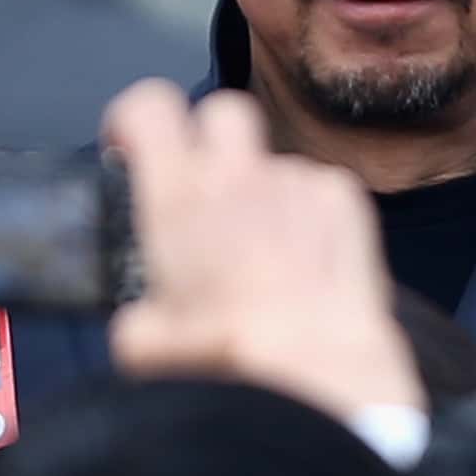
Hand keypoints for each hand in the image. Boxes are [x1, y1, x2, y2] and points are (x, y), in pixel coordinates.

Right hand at [103, 84, 422, 419]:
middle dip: (208, 137)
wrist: (314, 368)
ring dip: (264, 192)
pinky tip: (308, 261)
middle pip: (221, 111)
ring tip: (265, 252)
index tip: (132, 142)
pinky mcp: (343, 198)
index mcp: (179, 196)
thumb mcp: (148, 347)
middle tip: (204, 187)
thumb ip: (138, 320)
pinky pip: (319, 187)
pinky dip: (310, 214)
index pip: (149, 106)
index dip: (134, 117)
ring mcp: (297, 180)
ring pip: (274, 160)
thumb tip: (142, 326)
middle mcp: (239, 173)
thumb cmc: (230, 356)